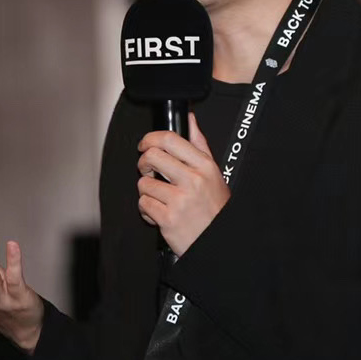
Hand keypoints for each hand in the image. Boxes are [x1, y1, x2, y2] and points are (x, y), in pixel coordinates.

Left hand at [138, 112, 230, 255]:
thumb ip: (199, 145)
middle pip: (152, 156)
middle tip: (148, 171)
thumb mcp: (213, 173)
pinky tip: (160, 213)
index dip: (150, 138)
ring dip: (147, 191)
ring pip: (144, 183)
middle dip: (143, 163)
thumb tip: (190, 119)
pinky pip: (144, 204)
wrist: (218, 240)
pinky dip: (147, 210)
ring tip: (160, 198)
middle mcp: (193, 180)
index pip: (170, 139)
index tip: (145, 144)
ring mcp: (180, 200)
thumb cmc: (215, 207)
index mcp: (204, 166)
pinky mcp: (168, 219)